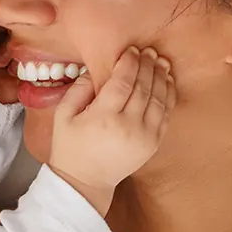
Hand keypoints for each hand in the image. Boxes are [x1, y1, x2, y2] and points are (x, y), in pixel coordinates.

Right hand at [48, 46, 174, 215]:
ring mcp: (144, 136)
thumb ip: (79, 89)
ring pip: (158, 99)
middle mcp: (128, 126)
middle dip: (147, 65)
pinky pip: (165, 115)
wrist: (87, 181)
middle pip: (143, 87)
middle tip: (149, 50)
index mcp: (103, 117)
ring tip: (160, 61)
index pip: (123, 82)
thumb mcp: (63, 115)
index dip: (130, 63)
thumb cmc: (71, 146)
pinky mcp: (153, 144)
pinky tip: (167, 81)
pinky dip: (168, 95)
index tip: (131, 50)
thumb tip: (96, 68)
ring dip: (161, 77)